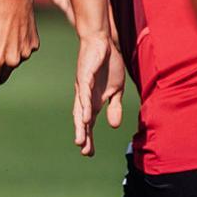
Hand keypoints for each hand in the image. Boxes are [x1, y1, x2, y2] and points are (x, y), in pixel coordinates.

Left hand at [72, 35, 124, 156]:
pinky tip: (85, 118)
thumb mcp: (116, 90)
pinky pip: (84, 93)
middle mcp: (84, 95)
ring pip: (80, 109)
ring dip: (81, 125)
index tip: (89, 153)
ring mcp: (83, 86)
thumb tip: (114, 126)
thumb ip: (114, 107)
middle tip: (84, 152)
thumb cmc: (108, 65)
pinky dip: (85, 106)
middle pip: (82, 119)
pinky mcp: (85, 76)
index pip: (89, 122)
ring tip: (80, 140)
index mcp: (92, 99)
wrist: (102, 42)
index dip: (88, 136)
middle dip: (83, 136)